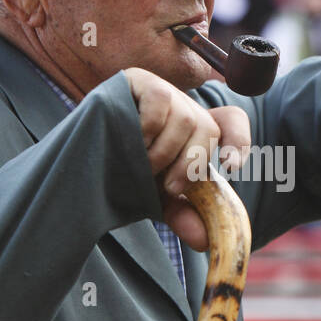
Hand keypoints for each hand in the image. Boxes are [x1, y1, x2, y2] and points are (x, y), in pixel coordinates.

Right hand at [124, 68, 250, 249]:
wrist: (82, 161)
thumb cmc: (126, 174)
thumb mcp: (158, 197)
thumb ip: (184, 215)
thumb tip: (205, 241)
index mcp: (194, 130)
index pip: (231, 121)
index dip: (238, 141)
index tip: (229, 167)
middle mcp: (182, 106)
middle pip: (208, 127)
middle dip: (192, 163)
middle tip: (168, 186)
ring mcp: (162, 90)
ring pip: (186, 117)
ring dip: (165, 151)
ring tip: (142, 164)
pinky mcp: (139, 79)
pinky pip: (161, 100)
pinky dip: (149, 128)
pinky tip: (131, 138)